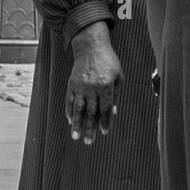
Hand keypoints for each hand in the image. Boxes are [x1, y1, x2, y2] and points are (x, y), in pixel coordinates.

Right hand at [66, 24, 121, 144]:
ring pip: (78, 109)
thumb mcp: (118, 77)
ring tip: (76, 137)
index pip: (105, 108)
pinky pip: (70, 100)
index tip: (104, 133)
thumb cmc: (109, 62)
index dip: (105, 122)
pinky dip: (70, 112)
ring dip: (77, 124)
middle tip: (88, 142)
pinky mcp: (72, 83)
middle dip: (90, 128)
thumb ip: (116, 95)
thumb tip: (112, 113)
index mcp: (106, 86)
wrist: (91, 47)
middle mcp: (92, 88)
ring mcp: (80, 86)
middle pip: (91, 112)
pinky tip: (71, 122)